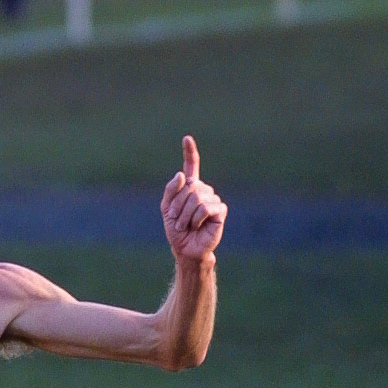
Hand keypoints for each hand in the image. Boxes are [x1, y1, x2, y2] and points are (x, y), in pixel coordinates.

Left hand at [161, 136, 226, 262]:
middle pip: (189, 186)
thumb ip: (171, 191)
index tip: (186, 138)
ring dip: (185, 215)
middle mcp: (203, 190)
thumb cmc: (177, 231)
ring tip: (185, 226)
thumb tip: (182, 175)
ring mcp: (213, 199)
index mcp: (190, 188)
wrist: (186, 249)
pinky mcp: (220, 210)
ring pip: (196, 197)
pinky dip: (196, 218)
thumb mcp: (166, 209)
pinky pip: (205, 207)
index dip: (190, 152)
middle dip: (178, 205)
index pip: (192, 166)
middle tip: (176, 220)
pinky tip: (196, 226)